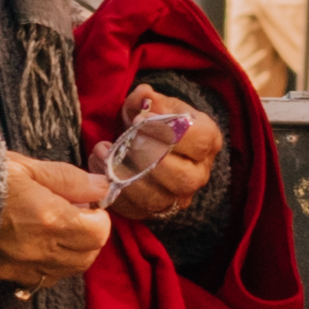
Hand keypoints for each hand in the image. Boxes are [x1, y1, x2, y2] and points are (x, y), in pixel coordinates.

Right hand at [0, 153, 117, 290]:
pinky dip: (50, 266)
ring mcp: (21, 267)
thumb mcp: (26, 167)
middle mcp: (40, 250)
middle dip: (90, 237)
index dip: (99, 218)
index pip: (98, 232)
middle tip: (76, 216)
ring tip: (57, 230)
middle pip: (87, 257)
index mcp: (50, 219)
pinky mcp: (4, 275)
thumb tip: (101, 186)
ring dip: (73, 254)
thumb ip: (69, 179)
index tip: (87, 204)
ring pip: (67, 272)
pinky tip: (39, 246)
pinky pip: (41, 280)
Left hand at [104, 100, 220, 226]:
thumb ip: (148, 99)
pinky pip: (134, 210)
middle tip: (125, 140)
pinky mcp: (154, 212)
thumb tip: (144, 96)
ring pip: (157, 199)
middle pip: (182, 178)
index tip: (140, 119)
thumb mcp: (157, 104)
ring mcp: (178, 198)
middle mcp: (199, 174)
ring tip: (104, 151)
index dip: (167, 131)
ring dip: (126, 176)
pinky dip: (113, 189)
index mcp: (208, 142)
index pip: (198, 142)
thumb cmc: (159, 121)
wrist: (153, 143)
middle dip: (148, 158)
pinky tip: (100, 166)